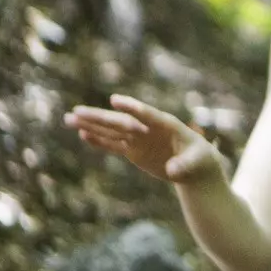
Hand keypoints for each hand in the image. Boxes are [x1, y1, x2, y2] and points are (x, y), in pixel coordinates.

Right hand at [65, 94, 223, 186]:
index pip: (147, 114)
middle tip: (77, 111)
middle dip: (99, 117)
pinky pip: (113, 144)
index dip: (132, 108)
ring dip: (91, 125)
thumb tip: (173, 170)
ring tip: (69, 118)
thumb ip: (185, 165)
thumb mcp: (198, 162)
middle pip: (121, 121)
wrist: (195, 166)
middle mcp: (148, 128)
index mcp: (167, 125)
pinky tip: (81, 134)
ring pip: (111, 130)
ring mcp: (138, 138)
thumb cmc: (200, 160)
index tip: (115, 100)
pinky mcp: (133, 150)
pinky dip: (98, 141)